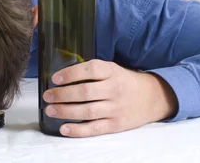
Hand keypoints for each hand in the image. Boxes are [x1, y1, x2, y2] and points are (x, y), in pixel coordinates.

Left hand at [42, 60, 177, 137]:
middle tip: (47, 96)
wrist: (152, 98)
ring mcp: (116, 108)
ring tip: (50, 109)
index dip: (71, 73)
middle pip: (85, 92)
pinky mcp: (116, 124)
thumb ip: (92, 72)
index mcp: (112, 72)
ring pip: (87, 111)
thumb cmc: (124, 82)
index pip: (90, 69)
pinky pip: (94, 128)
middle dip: (63, 94)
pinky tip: (64, 128)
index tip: (55, 78)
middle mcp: (114, 89)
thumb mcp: (112, 69)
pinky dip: (78, 130)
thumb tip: (62, 77)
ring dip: (66, 111)